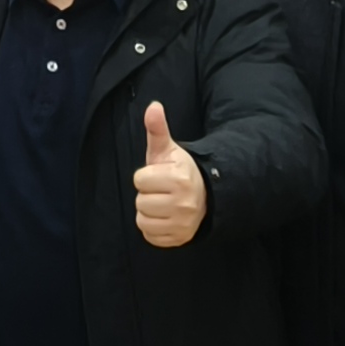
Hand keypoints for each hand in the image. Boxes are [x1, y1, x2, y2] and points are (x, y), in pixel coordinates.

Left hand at [132, 104, 206, 248]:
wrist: (205, 196)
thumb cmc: (179, 171)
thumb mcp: (168, 150)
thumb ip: (157, 129)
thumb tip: (153, 106)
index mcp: (179, 178)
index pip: (139, 179)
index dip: (145, 176)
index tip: (159, 175)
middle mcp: (183, 203)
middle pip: (140, 202)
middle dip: (147, 194)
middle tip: (162, 190)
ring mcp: (183, 224)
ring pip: (142, 220)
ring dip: (148, 212)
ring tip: (162, 203)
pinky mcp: (179, 238)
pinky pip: (150, 236)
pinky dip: (153, 228)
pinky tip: (164, 217)